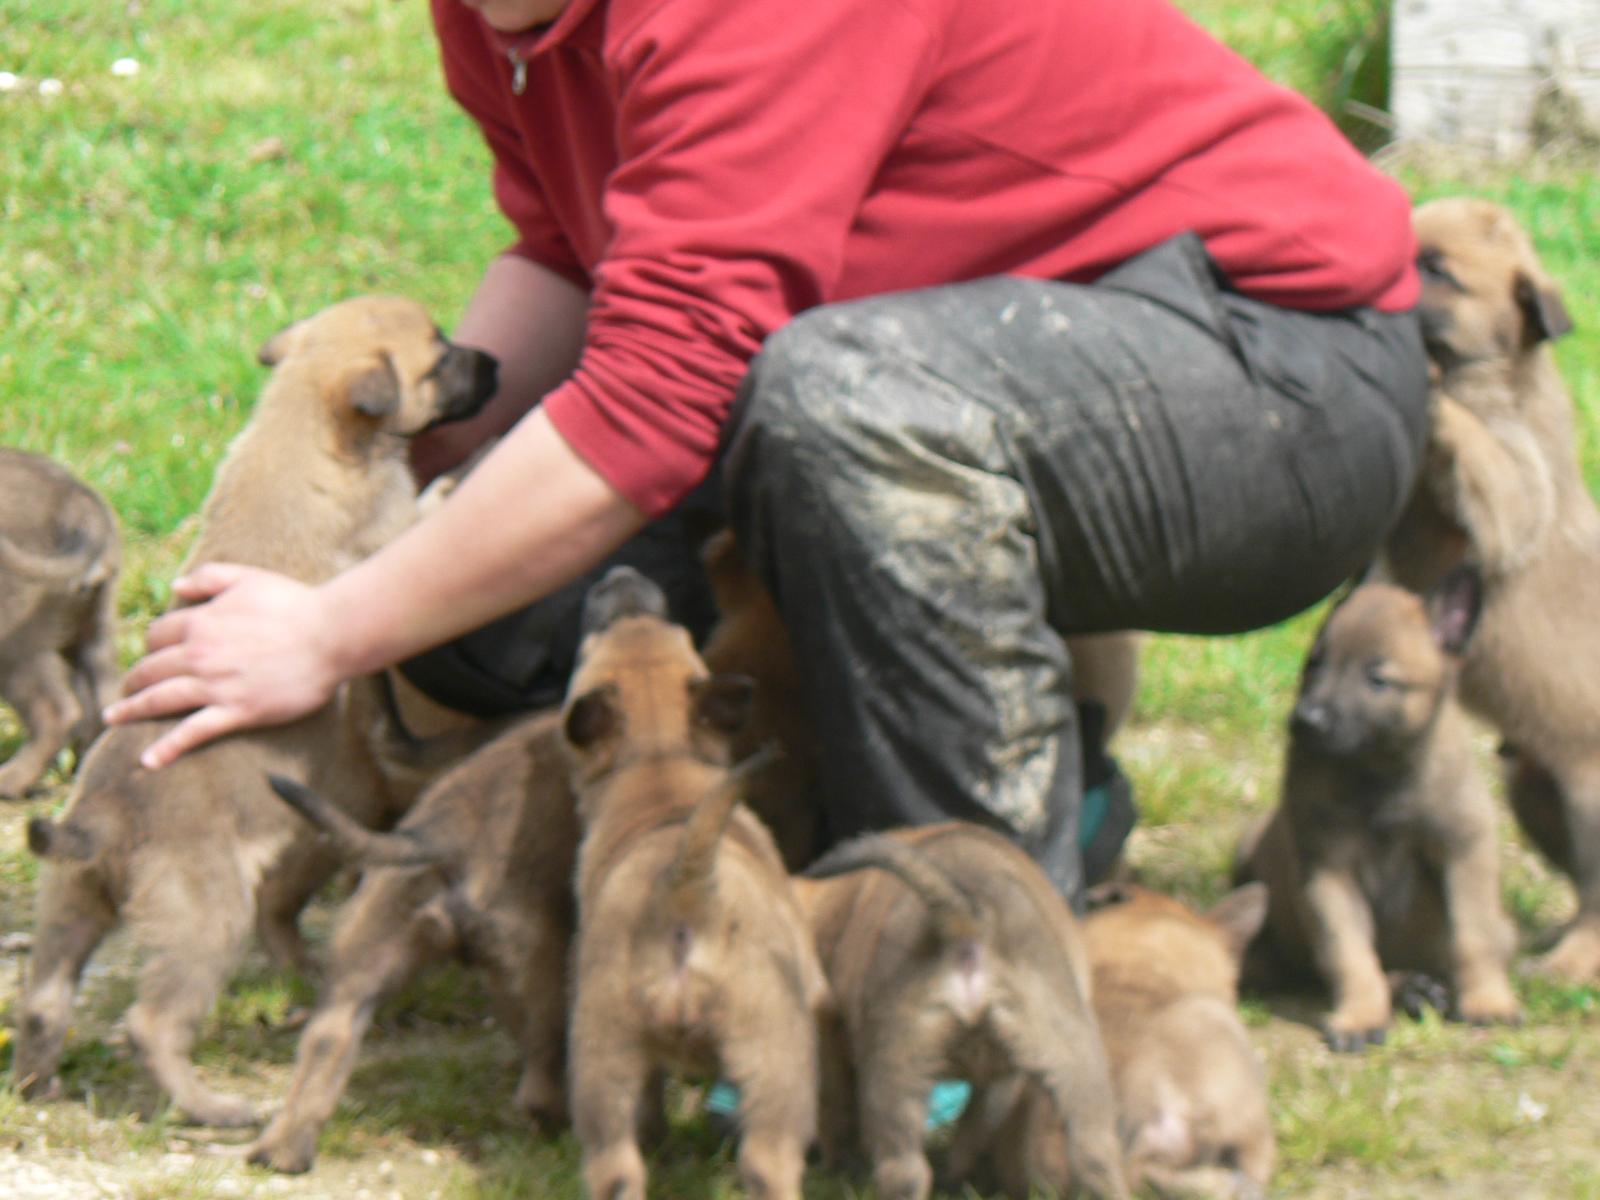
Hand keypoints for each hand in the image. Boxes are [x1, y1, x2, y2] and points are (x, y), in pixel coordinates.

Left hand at [104, 563, 347, 768]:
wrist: (331, 635)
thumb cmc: (295, 604)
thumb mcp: (249, 577)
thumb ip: (209, 578)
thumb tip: (175, 586)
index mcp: (201, 622)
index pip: (157, 635)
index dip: (151, 644)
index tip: (153, 654)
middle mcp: (200, 654)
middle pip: (150, 669)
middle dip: (134, 680)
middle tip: (127, 690)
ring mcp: (217, 685)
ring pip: (160, 699)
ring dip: (132, 709)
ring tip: (115, 718)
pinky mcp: (238, 711)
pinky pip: (193, 732)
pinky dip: (168, 748)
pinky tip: (148, 760)